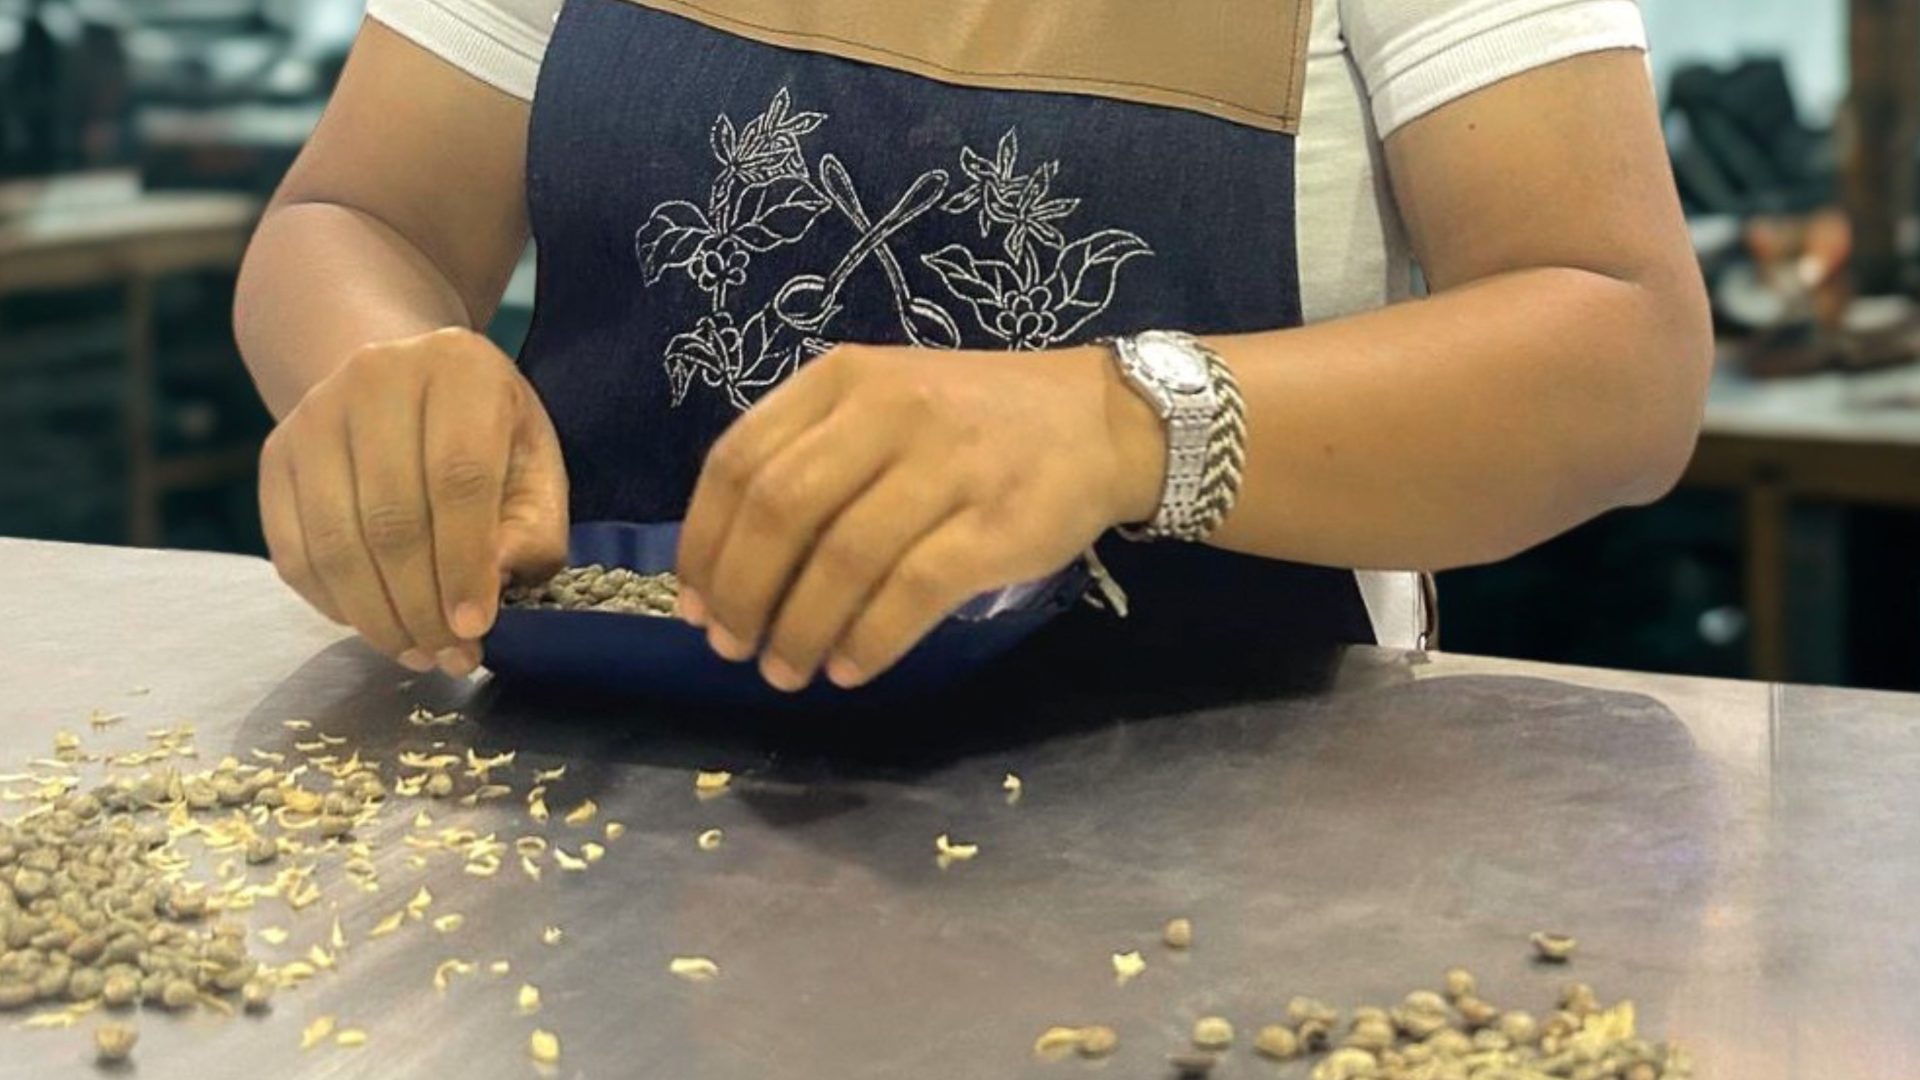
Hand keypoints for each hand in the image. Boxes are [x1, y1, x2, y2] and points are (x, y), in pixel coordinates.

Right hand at [259, 327, 568, 674]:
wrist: (404, 384)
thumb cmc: (487, 435)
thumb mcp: (535, 467)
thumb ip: (530, 529)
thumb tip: (486, 591)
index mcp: (459, 369)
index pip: (458, 479)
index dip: (465, 564)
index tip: (474, 629)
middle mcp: (376, 377)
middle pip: (391, 519)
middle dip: (422, 607)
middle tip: (449, 657)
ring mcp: (314, 414)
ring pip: (337, 542)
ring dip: (377, 617)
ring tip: (417, 653)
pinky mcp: (275, 454)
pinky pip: (294, 551)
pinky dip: (333, 604)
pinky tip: (375, 624)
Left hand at [675, 342, 1163, 690]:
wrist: (1103, 422)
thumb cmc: (974, 424)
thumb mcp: (884, 405)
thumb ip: (811, 460)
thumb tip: (730, 570)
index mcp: (843, 379)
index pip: (740, 459)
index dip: (705, 542)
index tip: (695, 603)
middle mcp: (889, 411)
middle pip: (780, 510)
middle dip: (742, 592)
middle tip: (733, 648)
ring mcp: (947, 465)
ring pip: (842, 558)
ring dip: (800, 629)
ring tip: (786, 671)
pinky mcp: (996, 523)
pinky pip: (911, 591)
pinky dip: (868, 640)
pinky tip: (850, 668)